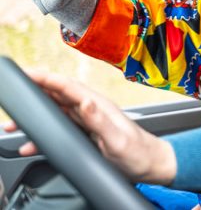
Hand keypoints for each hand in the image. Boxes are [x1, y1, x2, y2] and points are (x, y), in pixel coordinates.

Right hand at [3, 70, 176, 184]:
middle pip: (57, 96)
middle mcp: (92, 110)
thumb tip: (85, 101)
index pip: (68, 87)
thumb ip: (100, 120)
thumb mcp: (118, 138)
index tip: (28, 73)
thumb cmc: (138, 152)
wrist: (149, 164)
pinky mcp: (86, 133)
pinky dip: (44, 134)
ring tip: (13, 124)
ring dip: (35, 116)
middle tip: (13, 97)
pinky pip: (60, 129)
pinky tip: (32, 143)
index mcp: (99, 106)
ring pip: (56, 112)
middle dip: (34, 94)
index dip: (47, 78)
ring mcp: (88, 121)